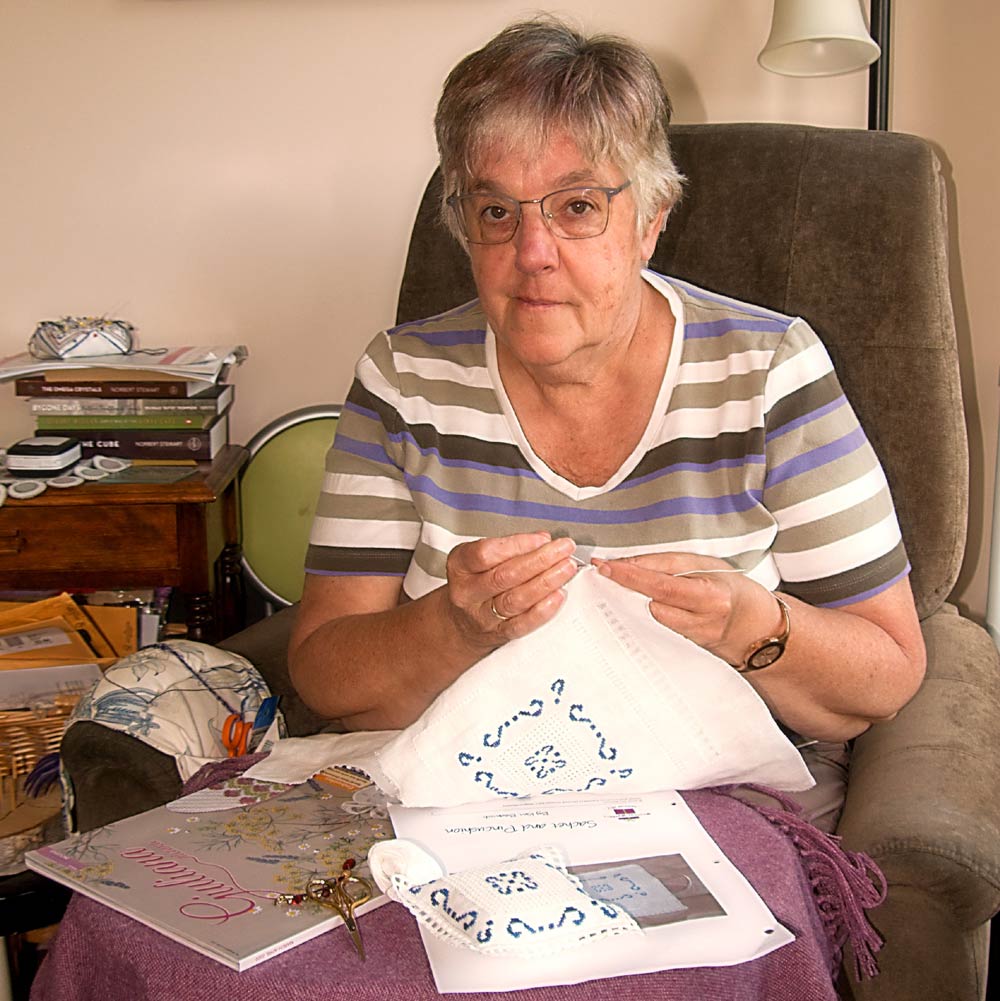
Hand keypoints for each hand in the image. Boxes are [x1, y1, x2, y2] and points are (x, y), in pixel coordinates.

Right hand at [444, 532, 578, 651]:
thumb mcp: (478, 559)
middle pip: (505, 576)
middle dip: (540, 560)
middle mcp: (468, 592)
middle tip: (563, 550)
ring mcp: (482, 616)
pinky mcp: (498, 634)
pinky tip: (558, 596)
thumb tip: (542, 540)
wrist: (462, 624)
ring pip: (516, 599)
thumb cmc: (474, 584)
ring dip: (546, 582)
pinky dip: (543, 610)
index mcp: (460, 566)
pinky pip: (522, 624)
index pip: (487, 553)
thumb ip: (508, 547)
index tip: (542, 539)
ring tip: (566, 569)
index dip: (517, 545)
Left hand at [594, 552, 781, 665]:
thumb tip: (630, 563)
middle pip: (651, 603)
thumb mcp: (708, 565)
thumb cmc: (732, 590)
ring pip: (650, 619)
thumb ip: (671, 564)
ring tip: (621, 587)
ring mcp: (692, 639)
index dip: (630, 574)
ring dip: (632, 602)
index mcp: (711, 596)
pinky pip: (656, 630)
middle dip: (625, 587)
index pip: (662, 584)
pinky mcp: (684, 649)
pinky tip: (633, 606)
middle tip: (604, 572)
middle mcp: (702, 621)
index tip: (605, 565)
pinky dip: (642, 616)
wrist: (757, 629)